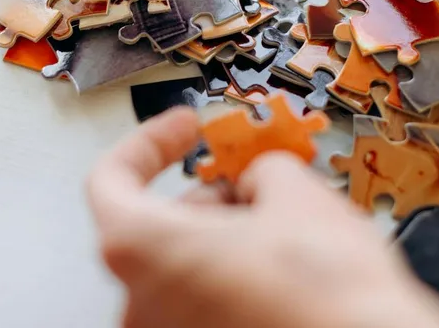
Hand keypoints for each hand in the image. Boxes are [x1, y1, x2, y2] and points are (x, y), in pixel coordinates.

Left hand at [86, 109, 438, 327]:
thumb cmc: (327, 300)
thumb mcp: (297, 194)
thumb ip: (262, 171)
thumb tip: (265, 179)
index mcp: (140, 249)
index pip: (111, 179)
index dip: (151, 144)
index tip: (183, 128)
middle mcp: (139, 304)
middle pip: (154, 231)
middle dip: (208, 199)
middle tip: (254, 184)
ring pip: (184, 273)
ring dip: (226, 241)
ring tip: (285, 230)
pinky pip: (205, 309)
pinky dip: (235, 283)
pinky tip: (286, 275)